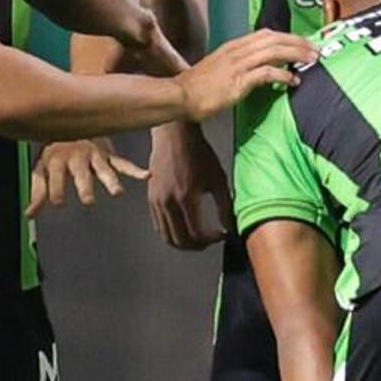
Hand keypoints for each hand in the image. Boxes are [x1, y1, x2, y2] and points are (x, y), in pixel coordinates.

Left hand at [32, 137, 148, 210]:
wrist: (70, 117)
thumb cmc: (55, 148)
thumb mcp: (41, 167)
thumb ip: (37, 192)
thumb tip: (29, 215)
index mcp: (57, 160)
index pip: (56, 179)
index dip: (56, 191)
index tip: (58, 203)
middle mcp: (77, 157)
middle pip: (80, 174)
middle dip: (84, 186)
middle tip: (88, 200)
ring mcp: (94, 156)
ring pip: (103, 169)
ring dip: (110, 181)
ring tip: (118, 193)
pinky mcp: (108, 154)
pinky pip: (123, 163)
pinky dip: (135, 170)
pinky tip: (146, 175)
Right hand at [149, 122, 232, 250]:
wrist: (174, 135)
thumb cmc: (198, 153)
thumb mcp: (218, 178)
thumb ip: (225, 206)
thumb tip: (229, 227)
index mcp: (186, 197)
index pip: (197, 234)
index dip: (212, 240)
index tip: (222, 235)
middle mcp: (168, 202)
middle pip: (180, 240)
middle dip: (198, 245)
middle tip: (210, 241)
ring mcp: (156, 201)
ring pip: (167, 236)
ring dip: (184, 243)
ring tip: (198, 238)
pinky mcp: (150, 198)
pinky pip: (159, 225)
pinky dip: (172, 233)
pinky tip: (184, 227)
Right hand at [179, 30, 317, 119]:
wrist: (180, 96)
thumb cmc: (198, 86)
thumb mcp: (220, 67)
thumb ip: (239, 64)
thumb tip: (259, 67)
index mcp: (234, 46)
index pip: (266, 33)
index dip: (288, 36)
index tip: (303, 43)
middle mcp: (237, 50)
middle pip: (274, 38)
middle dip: (297, 42)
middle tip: (315, 50)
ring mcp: (237, 64)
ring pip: (273, 51)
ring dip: (295, 54)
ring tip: (311, 60)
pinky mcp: (238, 81)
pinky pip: (265, 72)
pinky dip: (282, 74)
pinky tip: (293, 80)